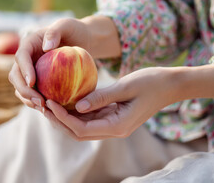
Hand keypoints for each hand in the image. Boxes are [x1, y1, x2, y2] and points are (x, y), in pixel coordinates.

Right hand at [8, 18, 90, 110]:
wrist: (81, 40)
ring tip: (42, 108)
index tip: (32, 82)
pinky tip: (49, 110)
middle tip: (39, 101)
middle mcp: (26, 58)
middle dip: (24, 90)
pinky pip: (33, 93)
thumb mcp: (67, 25)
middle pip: (16, 75)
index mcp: (29, 44)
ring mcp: (30, 71)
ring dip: (28, 99)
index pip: (21, 57)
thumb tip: (45, 47)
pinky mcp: (38, 81)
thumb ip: (55, 32)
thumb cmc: (74, 30)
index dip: (24, 70)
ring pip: (21, 87)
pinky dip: (37, 102)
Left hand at [43, 67, 176, 140]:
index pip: (82, 129)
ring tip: (49, 103)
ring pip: (83, 127)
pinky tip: (66, 100)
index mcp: (118, 126)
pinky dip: (77, 112)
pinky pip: (91, 118)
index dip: (63, 118)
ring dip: (65, 117)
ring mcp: (114, 125)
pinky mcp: (114, 117)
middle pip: (79, 132)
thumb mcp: (126, 86)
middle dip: (59, 121)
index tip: (49, 102)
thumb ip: (102, 97)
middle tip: (43, 105)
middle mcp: (114, 130)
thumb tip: (77, 105)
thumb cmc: (152, 82)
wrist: (171, 85)